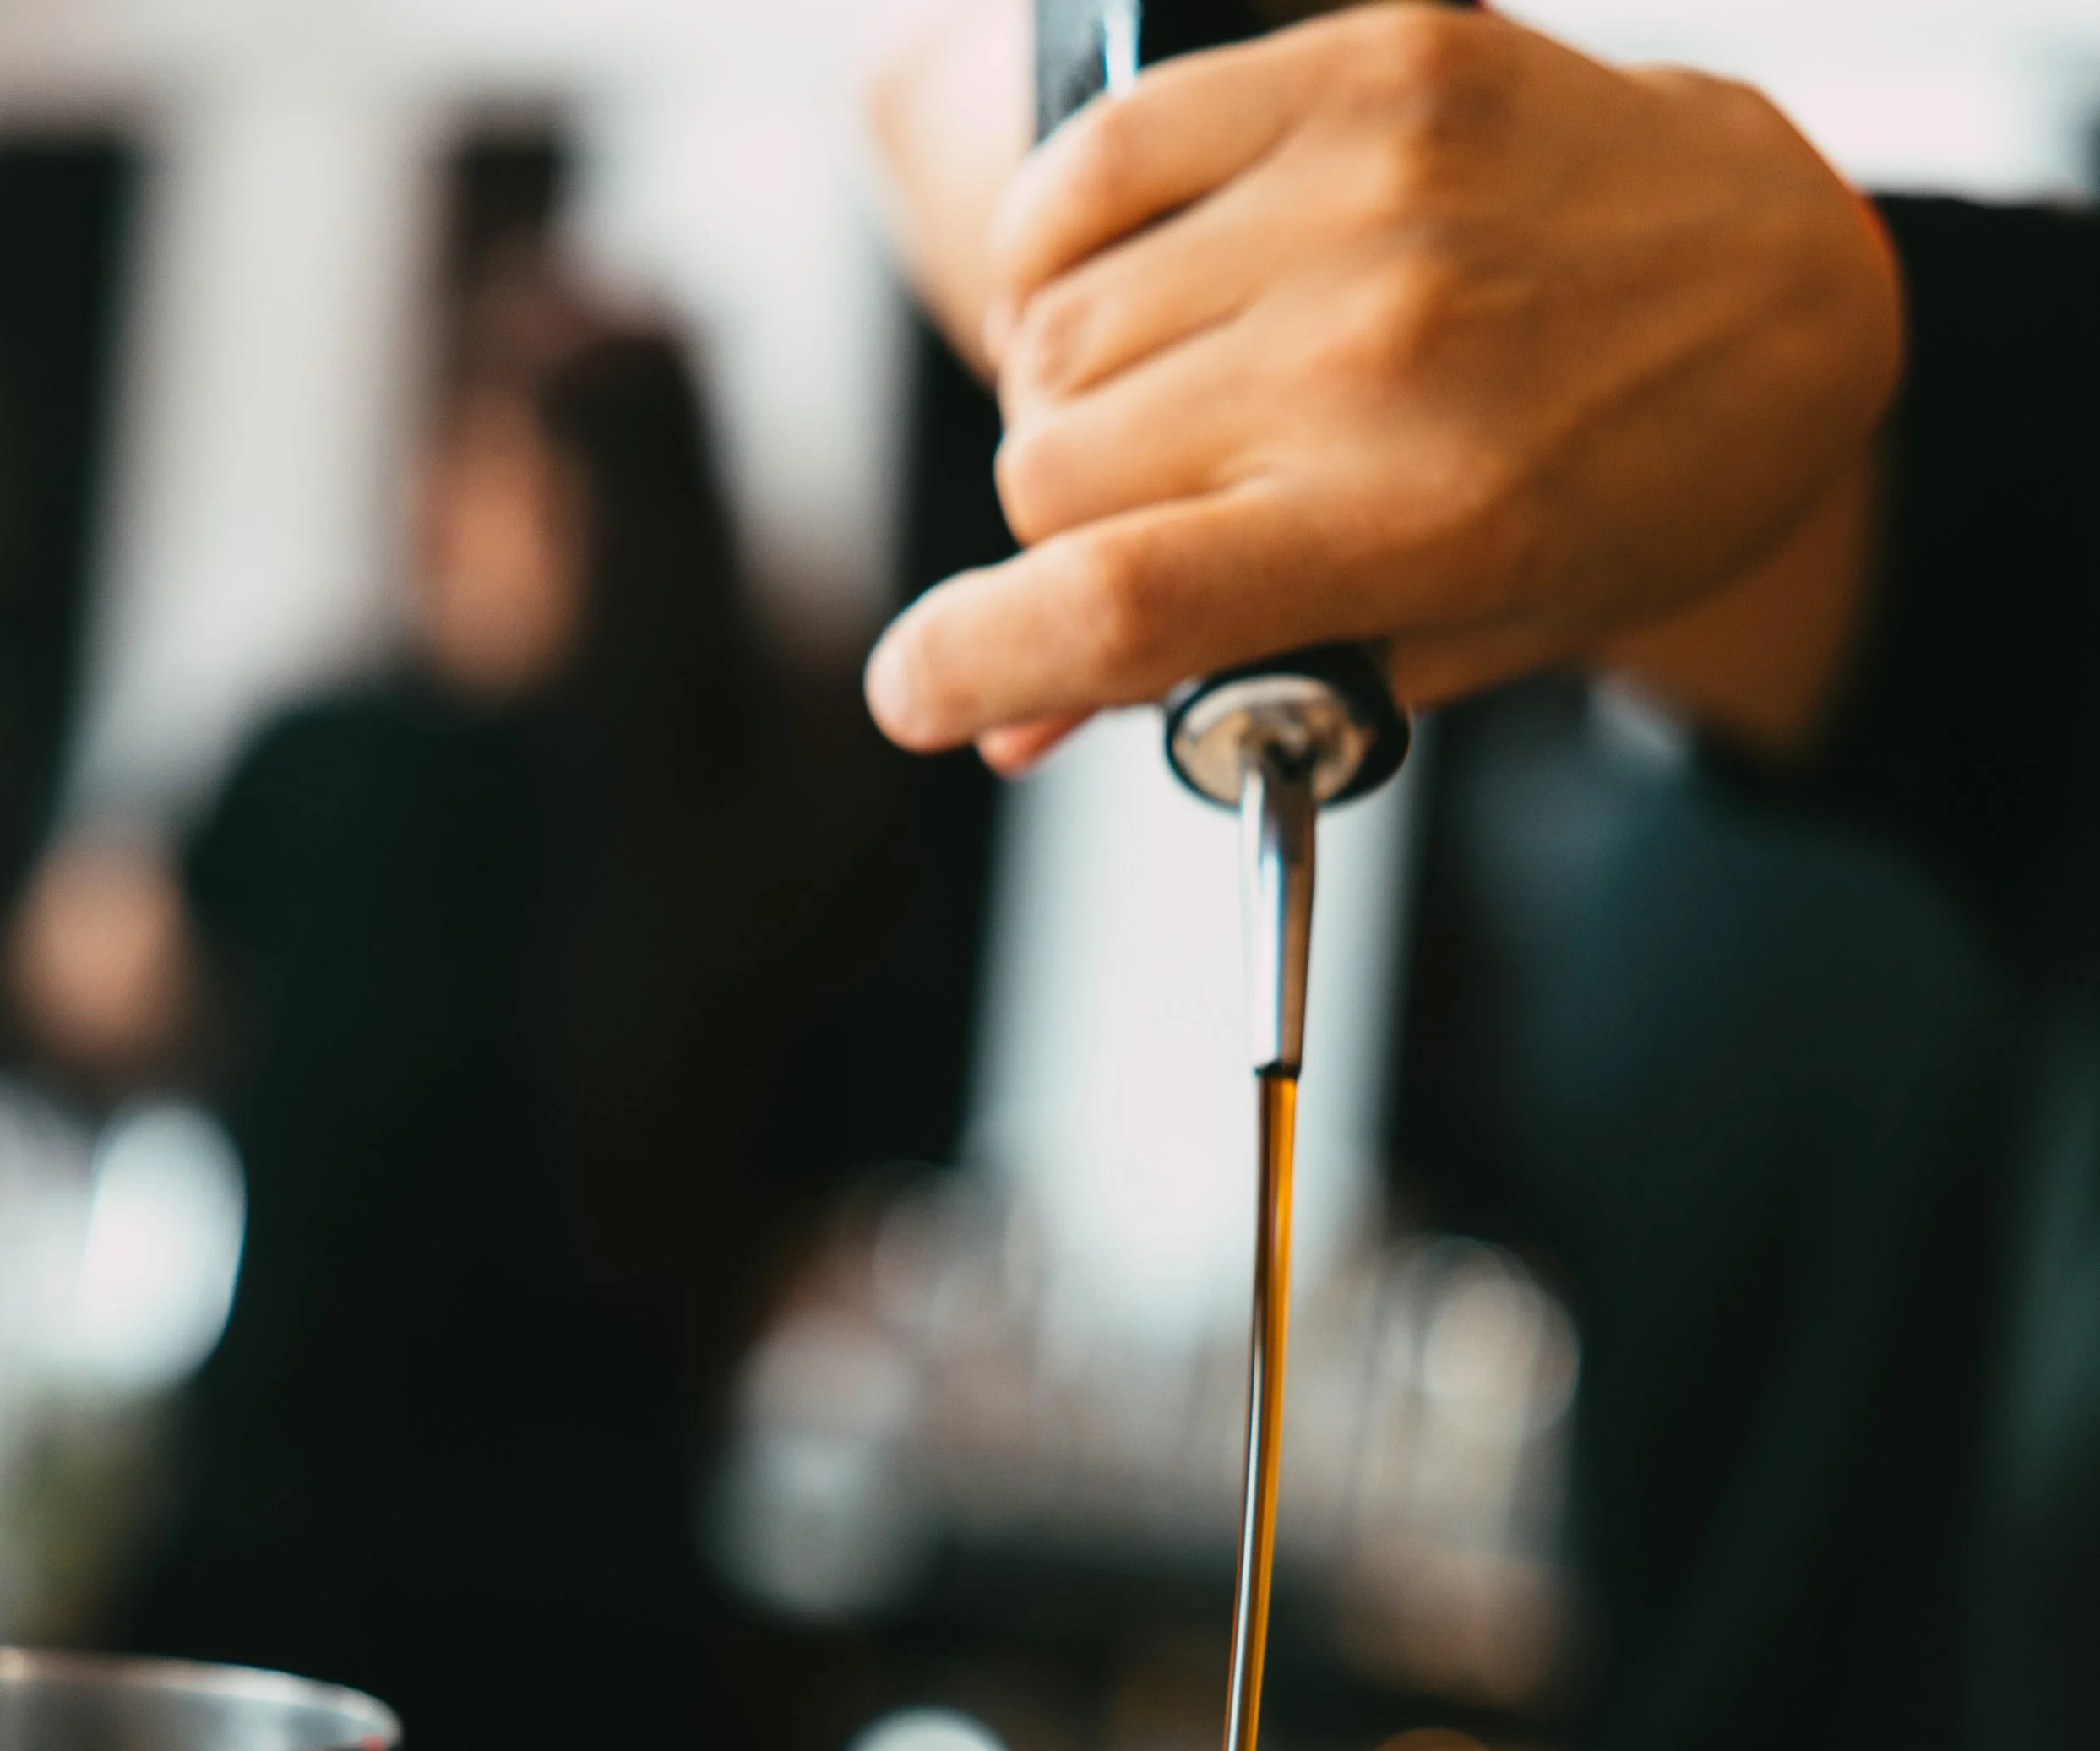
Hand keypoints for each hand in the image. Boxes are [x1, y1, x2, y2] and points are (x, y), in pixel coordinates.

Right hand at [864, 6, 1900, 763]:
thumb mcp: (1451, 640)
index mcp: (1415, 524)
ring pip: (1058, 332)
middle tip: (1154, 525)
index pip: (1111, 603)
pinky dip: (1064, 242)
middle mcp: (1379, 354)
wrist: (1785, 292)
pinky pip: (1099, 166)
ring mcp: (1364, 194)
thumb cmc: (1623, 491)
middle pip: (1054, 471)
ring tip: (1173, 407)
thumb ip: (1233, 675)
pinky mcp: (1357, 70)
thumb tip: (1013, 724)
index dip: (971, 661)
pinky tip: (1132, 289)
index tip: (920, 692)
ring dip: (1073, 397)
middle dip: (1063, 531)